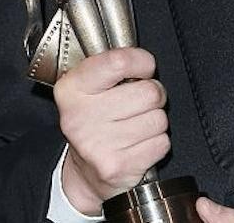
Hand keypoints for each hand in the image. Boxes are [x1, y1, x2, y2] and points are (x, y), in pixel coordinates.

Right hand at [54, 47, 169, 214]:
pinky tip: (137, 145)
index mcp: (71, 89)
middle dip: (153, 95)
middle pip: (149, 92)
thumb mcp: (92, 85)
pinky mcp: (116, 167)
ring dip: (154, 121)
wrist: (86, 172)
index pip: (119, 62)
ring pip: (159, 118)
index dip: (142, 62)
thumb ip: (114, 66)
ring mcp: (97, 145)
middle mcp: (79, 117)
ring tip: (135, 126)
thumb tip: (145, 61)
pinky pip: (161, 143)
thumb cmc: (96, 120)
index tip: (143, 68)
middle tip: (138, 103)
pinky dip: (156, 143)